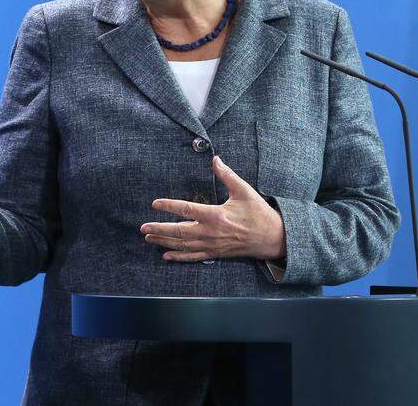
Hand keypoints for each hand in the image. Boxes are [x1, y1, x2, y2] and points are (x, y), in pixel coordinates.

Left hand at [140, 156, 286, 261]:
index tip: (155, 203)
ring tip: (149, 238)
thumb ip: (227, 175)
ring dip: (164, 242)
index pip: (186, 209)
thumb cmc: (259, 213)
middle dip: (159, 229)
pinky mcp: (216, 253)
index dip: (169, 206)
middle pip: (179, 231)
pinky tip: (166, 256)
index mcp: (216, 215)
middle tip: (143, 227)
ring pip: (183, 245)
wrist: (274, 238)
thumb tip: (215, 159)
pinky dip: (179, 257)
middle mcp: (211, 232)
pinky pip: (194, 257)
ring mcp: (212, 245)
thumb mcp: (244, 191)